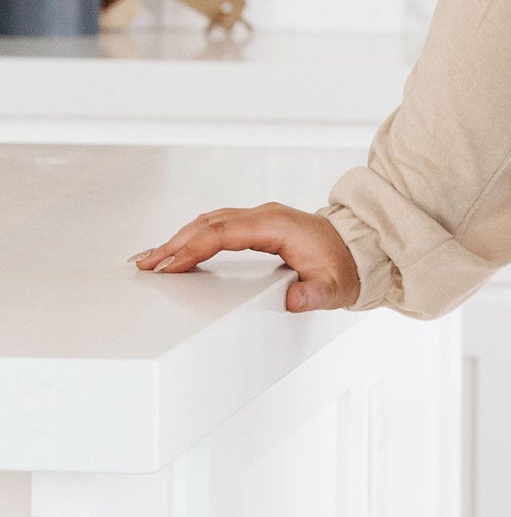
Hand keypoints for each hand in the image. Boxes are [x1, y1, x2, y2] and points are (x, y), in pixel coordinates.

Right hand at [133, 202, 359, 314]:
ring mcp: (259, 219)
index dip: (193, 248)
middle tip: (146, 264)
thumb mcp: (334, 286)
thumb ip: (314, 294)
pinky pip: (217, 227)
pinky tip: (176, 251)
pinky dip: (192, 237)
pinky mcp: (256, 226)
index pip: (223, 233)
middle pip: (208, 224)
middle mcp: (264, 216)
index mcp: (276, 225)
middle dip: (174, 243)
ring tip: (151, 259)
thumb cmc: (345, 266)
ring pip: (209, 223)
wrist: (360, 250)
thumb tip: (294, 299)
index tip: (170, 265)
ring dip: (178, 239)